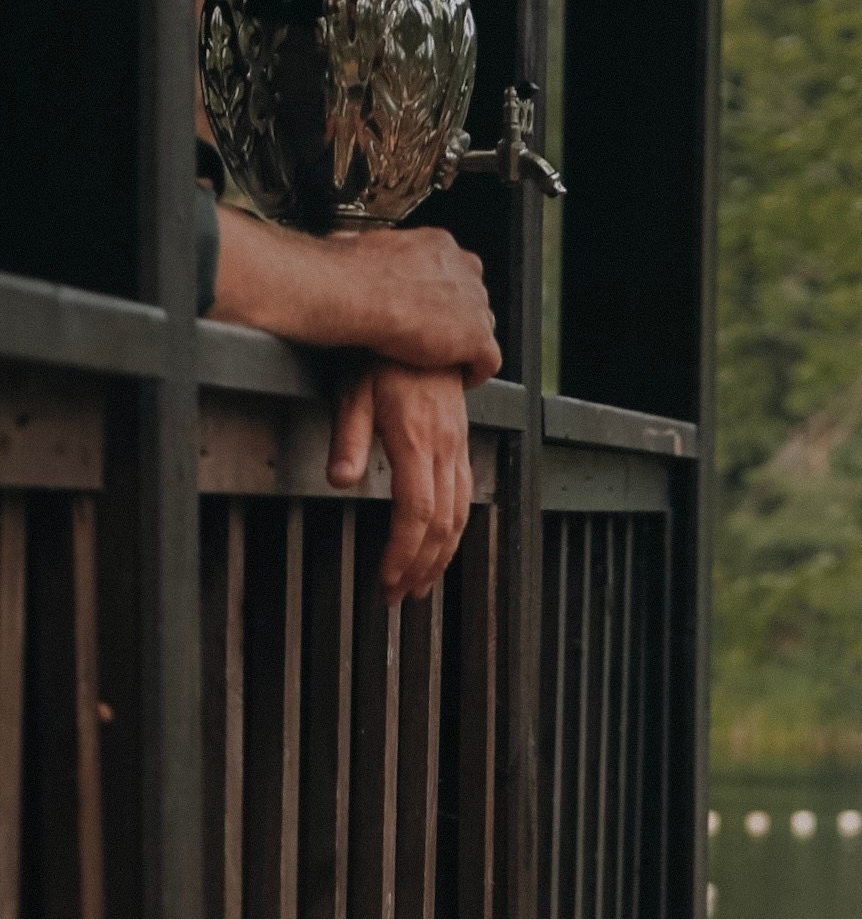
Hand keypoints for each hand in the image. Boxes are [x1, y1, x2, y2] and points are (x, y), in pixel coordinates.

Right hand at [328, 225, 501, 377]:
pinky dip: (476, 372)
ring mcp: (474, 303)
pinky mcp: (477, 336)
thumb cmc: (352, 272)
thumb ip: (374, 254)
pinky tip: (461, 379)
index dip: (445, 293)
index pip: (456, 269)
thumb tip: (348, 245)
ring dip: (466, 344)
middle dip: (458, 318)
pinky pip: (488, 360)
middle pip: (473, 297)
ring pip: (483, 327)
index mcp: (438, 245)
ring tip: (445, 359)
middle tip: (437, 335)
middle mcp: (463, 270)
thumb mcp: (364, 246)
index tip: (431, 307)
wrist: (358, 293)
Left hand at [329, 362, 475, 601]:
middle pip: (443, 525)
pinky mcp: (461, 444)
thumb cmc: (381, 354)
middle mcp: (444, 447)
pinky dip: (453, 532)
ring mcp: (458, 446)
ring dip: (441, 557)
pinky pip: (465, 497)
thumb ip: (348, 435)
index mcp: (415, 438)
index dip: (403, 552)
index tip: (386, 580)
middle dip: (421, 567)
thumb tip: (340, 480)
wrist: (426, 322)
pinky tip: (439, 547)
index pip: (416, 512)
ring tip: (419, 585)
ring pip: (460, 515)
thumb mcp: (351, 387)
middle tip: (398, 596)